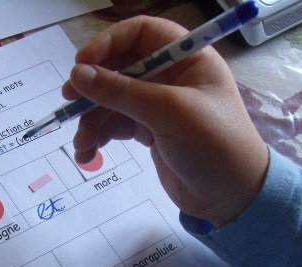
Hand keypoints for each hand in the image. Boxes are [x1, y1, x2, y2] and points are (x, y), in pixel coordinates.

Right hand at [62, 16, 268, 226]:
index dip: (109, 43)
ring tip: (82, 145)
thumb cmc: (213, 145)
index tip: (81, 65)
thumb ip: (121, 92)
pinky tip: (88, 153)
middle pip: (121, 68)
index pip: (140, 34)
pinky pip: (117, 125)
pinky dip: (100, 136)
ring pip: (113, 100)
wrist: (232, 197)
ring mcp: (159, 105)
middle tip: (69, 102)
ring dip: (92, 120)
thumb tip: (77, 74)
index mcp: (187, 58)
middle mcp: (171, 76)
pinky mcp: (150, 131)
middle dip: (94, 87)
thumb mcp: (168, 112)